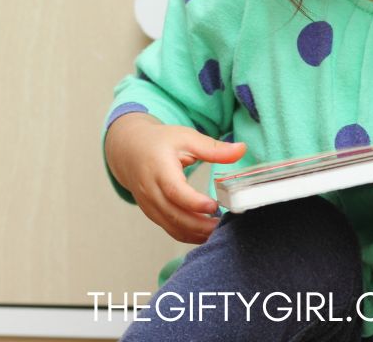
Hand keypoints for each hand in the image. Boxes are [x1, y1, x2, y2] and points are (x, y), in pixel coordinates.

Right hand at [105, 113, 246, 242]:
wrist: (130, 151)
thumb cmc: (160, 142)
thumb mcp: (187, 138)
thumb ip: (214, 148)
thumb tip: (242, 149)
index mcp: (159, 168)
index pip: (175, 191)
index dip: (194, 202)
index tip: (214, 206)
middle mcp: (150, 190)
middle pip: (174, 215)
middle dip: (200, 225)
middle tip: (224, 224)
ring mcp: (149, 205)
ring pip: (172, 227)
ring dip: (196, 234)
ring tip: (219, 229)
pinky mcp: (152, 214)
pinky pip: (170, 229)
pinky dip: (188, 235)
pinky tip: (206, 232)